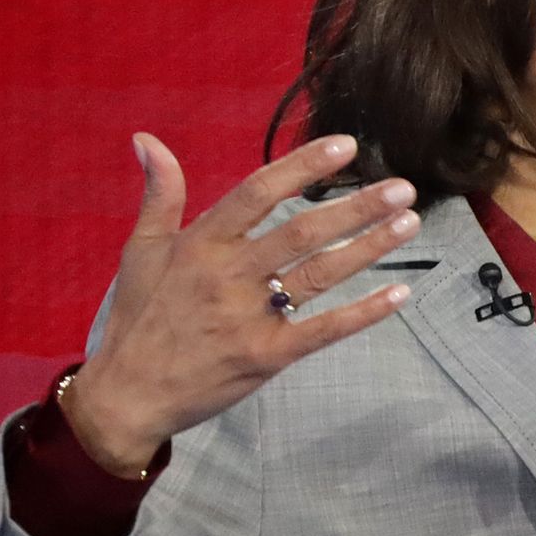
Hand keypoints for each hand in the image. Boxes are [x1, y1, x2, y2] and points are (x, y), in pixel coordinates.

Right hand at [62, 133, 421, 476]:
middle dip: (357, 207)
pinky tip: (398, 294)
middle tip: (403, 188)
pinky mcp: (266, 356)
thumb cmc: (137, 318)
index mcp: (201, 244)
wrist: (127, 396)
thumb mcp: (140, 250)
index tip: (346, 145)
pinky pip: (324, 330)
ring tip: (408, 224)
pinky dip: (363, 313)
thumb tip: (148, 139)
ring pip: (320, 274)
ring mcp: (250, 317)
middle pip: (302, 231)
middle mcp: (229, 275)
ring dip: (369, 247)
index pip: (259, 192)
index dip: (303, 166)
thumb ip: (159, 194)